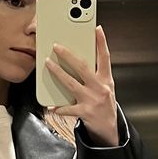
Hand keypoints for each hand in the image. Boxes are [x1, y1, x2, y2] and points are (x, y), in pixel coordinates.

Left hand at [45, 25, 118, 145]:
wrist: (109, 129)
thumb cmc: (105, 105)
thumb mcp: (106, 87)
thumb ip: (96, 74)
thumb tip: (79, 59)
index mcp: (106, 80)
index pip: (105, 57)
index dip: (101, 42)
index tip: (97, 29)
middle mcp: (100, 88)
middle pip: (83, 67)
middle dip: (68, 55)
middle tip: (57, 46)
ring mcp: (92, 100)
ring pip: (71, 83)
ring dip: (58, 72)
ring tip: (48, 63)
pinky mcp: (85, 112)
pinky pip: (68, 108)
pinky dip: (58, 107)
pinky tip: (51, 106)